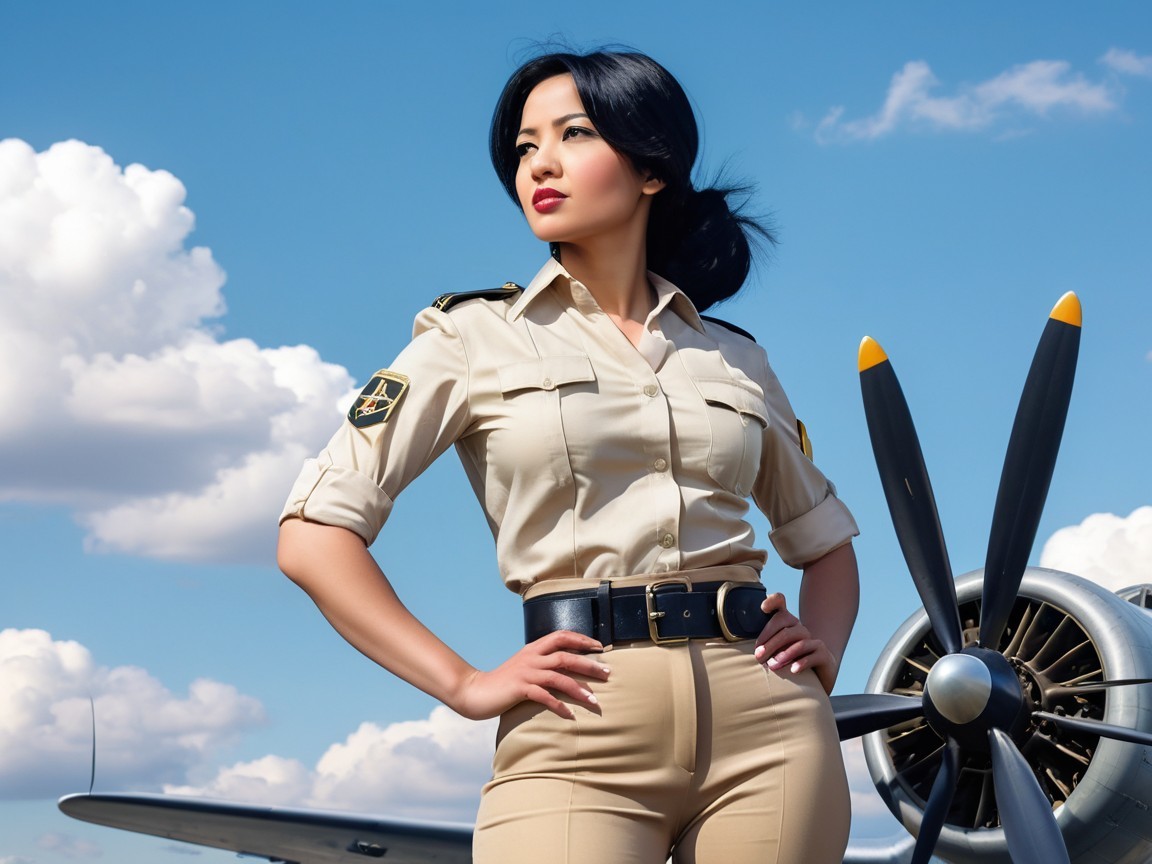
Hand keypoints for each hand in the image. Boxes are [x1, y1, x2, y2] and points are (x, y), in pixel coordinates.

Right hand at [451, 631, 610, 719]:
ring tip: (594, 701)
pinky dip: (559, 706)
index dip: (582, 639)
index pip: (561, 635)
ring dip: (579, 689)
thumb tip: (566, 667)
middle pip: (565, 656)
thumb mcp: (524, 667)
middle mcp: (531, 658)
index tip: (600, 647)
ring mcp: (525, 673)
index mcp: (533, 648)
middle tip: (608, 674)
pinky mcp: (519, 689)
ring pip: (558, 677)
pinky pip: (544, 697)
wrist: (475, 691)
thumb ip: (542, 663)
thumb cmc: (503, 682)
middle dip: (589, 664)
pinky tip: (570, 716)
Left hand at [753, 593, 838, 694]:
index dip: (772, 601)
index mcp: (786, 623)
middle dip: (769, 640)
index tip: (763, 608)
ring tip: (772, 666)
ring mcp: (813, 640)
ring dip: (783, 654)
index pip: (779, 602)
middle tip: (758, 656)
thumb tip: (750, 649)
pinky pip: (813, 655)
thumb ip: (762, 645)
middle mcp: (799, 628)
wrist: (816, 674)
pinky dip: (802, 662)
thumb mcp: (772, 652)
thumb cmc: (787, 662)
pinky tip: (793, 670)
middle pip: (785, 625)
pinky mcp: (823, 654)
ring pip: (798, 641)